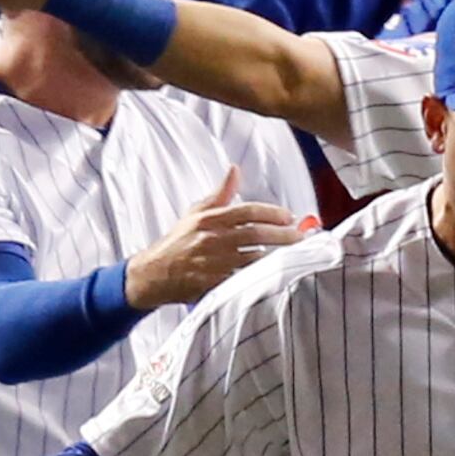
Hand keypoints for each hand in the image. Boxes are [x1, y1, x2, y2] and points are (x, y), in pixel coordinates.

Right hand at [124, 170, 308, 310]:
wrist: (154, 274)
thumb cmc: (178, 242)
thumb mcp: (196, 213)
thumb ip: (219, 193)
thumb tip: (235, 170)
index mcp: (209, 219)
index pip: (247, 212)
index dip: (272, 213)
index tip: (289, 217)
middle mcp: (212, 240)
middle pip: (255, 235)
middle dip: (282, 235)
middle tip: (300, 237)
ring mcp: (213, 264)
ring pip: (253, 259)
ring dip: (274, 257)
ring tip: (292, 255)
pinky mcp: (213, 285)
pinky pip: (243, 280)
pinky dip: (258, 277)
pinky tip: (272, 275)